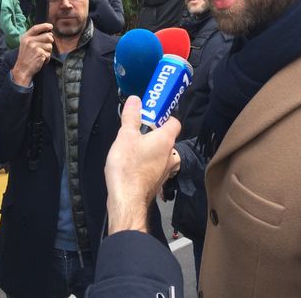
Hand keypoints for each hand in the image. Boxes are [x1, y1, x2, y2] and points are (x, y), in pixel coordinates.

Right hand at [11, 23, 53, 86]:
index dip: (44, 26)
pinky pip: (49, 54)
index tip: (50, 26)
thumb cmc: (26, 57)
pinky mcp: (40, 54)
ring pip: (50, 46)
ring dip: (48, 52)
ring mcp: (35, 47)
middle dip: (49, 42)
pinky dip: (47, 58)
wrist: (22, 69)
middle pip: (48, 36)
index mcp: (25, 37)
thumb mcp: (26, 45)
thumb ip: (34, 38)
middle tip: (44, 48)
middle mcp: (29, 41)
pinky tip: (41, 60)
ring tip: (41, 56)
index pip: (36, 28)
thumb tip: (50, 34)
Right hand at [105, 96, 180, 234]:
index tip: (151, 115)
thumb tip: (135, 99)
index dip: (164, 117)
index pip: (174, 122)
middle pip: (168, 139)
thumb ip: (131, 117)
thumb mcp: (125, 136)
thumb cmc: (128, 166)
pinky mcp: (157, 182)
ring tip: (135, 149)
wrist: (127, 200)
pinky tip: (134, 166)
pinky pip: (156, 168)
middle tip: (139, 132)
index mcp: (165, 140)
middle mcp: (170, 155)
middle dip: (155, 134)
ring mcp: (165, 171)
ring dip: (153, 151)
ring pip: (163, 155)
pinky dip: (149, 164)